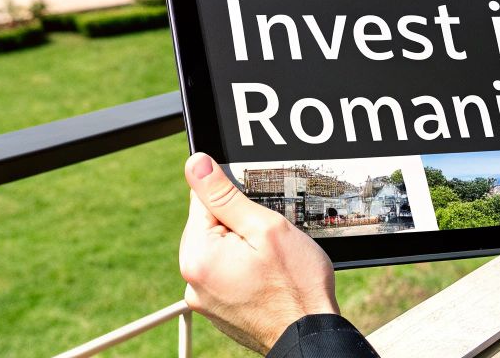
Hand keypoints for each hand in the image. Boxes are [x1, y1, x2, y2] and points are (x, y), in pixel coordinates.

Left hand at [178, 152, 339, 352]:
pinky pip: (223, 273)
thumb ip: (224, 194)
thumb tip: (195, 163)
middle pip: (209, 226)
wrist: (308, 336)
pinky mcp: (215, 308)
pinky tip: (265, 277)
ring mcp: (202, 298)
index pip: (203, 200)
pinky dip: (241, 269)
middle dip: (238, 225)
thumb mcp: (265, 227)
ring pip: (218, 249)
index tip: (257, 215)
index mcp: (198, 255)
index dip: (235, 200)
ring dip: (241, 248)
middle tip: (268, 242)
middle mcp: (192, 280)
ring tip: (269, 263)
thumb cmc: (295, 286)